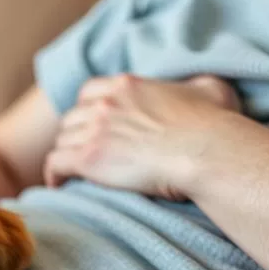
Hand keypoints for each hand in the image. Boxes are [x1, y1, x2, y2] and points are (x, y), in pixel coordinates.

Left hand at [43, 74, 241, 200]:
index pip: (88, 93)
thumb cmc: (214, 125)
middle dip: (74, 136)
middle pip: (72, 119)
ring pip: (62, 141)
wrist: (206, 152)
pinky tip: (58, 185)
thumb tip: (200, 87)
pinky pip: (55, 163)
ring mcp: (94, 129)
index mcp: (127, 85)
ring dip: (67, 156)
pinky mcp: (89, 158)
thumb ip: (196, 84)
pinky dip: (53, 174)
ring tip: (72, 173)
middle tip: (80, 154)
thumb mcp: (210, 90)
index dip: (86, 111)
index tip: (90, 126)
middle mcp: (106, 103)